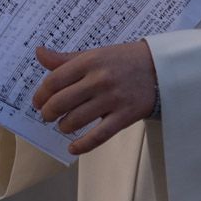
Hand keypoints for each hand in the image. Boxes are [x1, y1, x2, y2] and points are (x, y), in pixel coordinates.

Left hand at [32, 41, 157, 155]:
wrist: (162, 67)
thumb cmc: (125, 61)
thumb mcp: (96, 54)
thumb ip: (66, 58)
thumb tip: (39, 53)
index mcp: (90, 61)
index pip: (54, 81)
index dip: (40, 95)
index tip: (38, 102)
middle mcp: (100, 79)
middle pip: (60, 103)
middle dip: (48, 113)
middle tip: (48, 116)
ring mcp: (113, 99)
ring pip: (75, 121)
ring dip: (63, 127)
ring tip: (65, 125)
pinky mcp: (125, 115)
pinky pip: (98, 136)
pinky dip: (82, 146)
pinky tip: (73, 147)